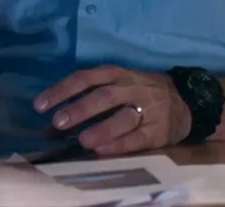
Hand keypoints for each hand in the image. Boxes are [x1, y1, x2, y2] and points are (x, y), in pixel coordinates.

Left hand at [34, 65, 191, 155]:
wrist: (185, 100)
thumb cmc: (139, 90)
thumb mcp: (117, 81)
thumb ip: (90, 93)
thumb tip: (55, 111)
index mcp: (116, 73)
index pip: (84, 78)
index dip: (61, 91)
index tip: (40, 105)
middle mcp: (131, 87)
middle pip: (103, 96)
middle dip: (79, 109)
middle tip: (58, 122)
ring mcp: (147, 108)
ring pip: (123, 117)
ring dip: (102, 128)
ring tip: (83, 140)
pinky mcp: (158, 130)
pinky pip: (138, 138)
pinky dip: (120, 144)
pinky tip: (103, 151)